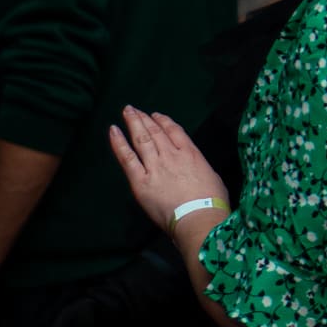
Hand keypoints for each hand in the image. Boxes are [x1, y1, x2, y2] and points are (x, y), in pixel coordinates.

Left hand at [109, 106, 230, 233]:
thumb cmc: (213, 202)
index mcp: (191, 154)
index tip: (156, 115)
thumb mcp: (213, 176)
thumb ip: (199, 167)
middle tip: (134, 110)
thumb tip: (193, 168)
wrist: (198, 217)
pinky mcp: (141, 180)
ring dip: (134, 123)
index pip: (175, 131)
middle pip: (156, 132)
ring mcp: (155, 166)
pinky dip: (119, 143)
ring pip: (142, 139)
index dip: (164, 121)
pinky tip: (113, 130)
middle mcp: (171, 155)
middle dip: (145, 119)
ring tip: (127, 112)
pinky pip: (127, 157)